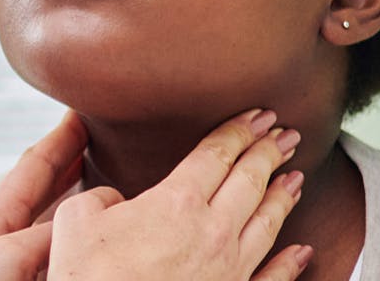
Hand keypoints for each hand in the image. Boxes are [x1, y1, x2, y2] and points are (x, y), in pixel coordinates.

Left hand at [0, 111, 87, 279]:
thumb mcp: (3, 259)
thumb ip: (40, 236)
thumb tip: (77, 220)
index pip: (31, 169)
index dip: (60, 142)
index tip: (79, 115)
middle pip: (38, 190)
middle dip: (66, 165)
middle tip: (94, 140)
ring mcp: (2, 263)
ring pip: (44, 220)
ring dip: (70, 200)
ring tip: (94, 182)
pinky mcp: (15, 279)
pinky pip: (49, 250)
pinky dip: (67, 234)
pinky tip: (79, 240)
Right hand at [48, 108, 310, 280]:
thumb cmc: (89, 277)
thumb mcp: (76, 221)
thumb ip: (100, 197)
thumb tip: (112, 200)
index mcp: (176, 203)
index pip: (216, 155)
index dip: (238, 130)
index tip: (256, 114)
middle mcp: (212, 232)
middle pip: (250, 181)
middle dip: (269, 152)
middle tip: (285, 133)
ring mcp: (229, 270)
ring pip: (267, 224)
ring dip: (284, 196)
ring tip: (296, 177)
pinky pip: (272, 279)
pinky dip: (291, 264)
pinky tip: (303, 251)